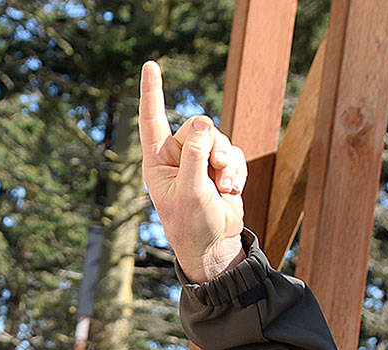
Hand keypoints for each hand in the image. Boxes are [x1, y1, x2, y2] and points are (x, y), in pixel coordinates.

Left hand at [139, 61, 247, 283]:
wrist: (214, 246)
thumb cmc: (192, 224)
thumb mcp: (190, 190)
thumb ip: (195, 155)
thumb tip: (204, 123)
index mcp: (158, 161)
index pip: (153, 120)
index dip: (153, 93)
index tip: (151, 65)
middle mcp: (177, 157)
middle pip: (198, 126)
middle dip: (211, 145)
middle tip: (213, 170)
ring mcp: (199, 161)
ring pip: (218, 138)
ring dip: (225, 162)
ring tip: (222, 187)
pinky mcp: (220, 167)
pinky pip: (233, 153)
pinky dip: (236, 170)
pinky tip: (230, 191)